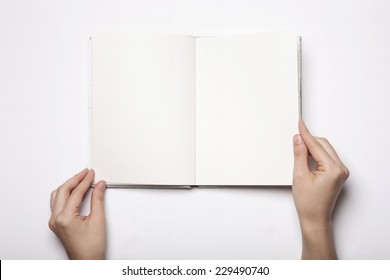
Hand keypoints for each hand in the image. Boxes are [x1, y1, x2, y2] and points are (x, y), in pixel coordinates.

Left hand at [49, 169, 106, 259]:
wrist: (87, 262)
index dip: (85, 181)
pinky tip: (75, 191)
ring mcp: (54, 222)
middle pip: (63, 191)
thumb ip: (97, 199)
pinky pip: (58, 203)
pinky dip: (66, 194)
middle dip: (75, 179)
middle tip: (86, 173)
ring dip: (69, 185)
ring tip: (81, 179)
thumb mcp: (98, 220)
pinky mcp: (57, 224)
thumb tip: (99, 185)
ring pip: (58, 196)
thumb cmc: (91, 248)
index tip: (92, 174)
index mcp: (64, 218)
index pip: (75, 192)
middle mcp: (56, 219)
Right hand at [292, 119, 348, 258]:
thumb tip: (299, 139)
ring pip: (326, 150)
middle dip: (309, 139)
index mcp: (333, 168)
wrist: (315, 219)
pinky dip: (317, 153)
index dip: (305, 134)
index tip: (299, 123)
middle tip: (296, 135)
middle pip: (323, 145)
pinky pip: (327, 157)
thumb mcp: (299, 176)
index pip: (316, 145)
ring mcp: (341, 171)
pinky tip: (307, 153)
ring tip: (299, 145)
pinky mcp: (338, 174)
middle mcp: (341, 168)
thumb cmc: (308, 202)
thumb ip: (300, 154)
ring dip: (313, 146)